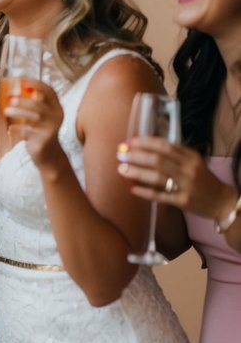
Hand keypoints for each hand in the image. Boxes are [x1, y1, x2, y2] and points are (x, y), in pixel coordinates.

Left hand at [2, 80, 65, 167]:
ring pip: (34, 117)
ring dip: (18, 112)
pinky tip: (10, 129)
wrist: (49, 156)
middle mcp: (56, 117)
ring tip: (6, 112)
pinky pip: (28, 132)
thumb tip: (11, 93)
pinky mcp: (44, 140)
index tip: (21, 80)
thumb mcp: (39, 118)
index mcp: (56, 108)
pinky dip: (17, 130)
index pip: (50, 91)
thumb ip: (31, 106)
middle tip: (10, 99)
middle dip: (23, 100)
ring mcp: (51, 129)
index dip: (36, 84)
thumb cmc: (40, 132)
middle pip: (39, 104)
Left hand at [118, 136, 236, 219]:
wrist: (222, 201)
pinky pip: (161, 196)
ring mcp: (186, 185)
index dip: (145, 143)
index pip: (164, 146)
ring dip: (137, 172)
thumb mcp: (193, 162)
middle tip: (120, 155)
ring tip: (122, 169)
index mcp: (191, 157)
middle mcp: (189, 169)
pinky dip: (146, 192)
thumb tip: (145, 146)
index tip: (129, 141)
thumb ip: (174, 154)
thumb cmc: (202, 179)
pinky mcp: (183, 201)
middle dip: (136, 156)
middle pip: (157, 160)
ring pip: (157, 176)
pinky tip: (133, 189)